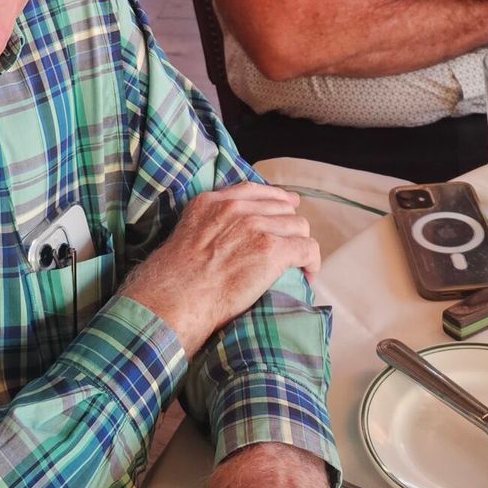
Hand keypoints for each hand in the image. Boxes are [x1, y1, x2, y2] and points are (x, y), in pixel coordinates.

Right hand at [118, 182, 317, 355]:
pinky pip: (307, 248)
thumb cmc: (175, 280)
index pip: (256, 190)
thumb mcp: (186, 234)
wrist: (176, 297)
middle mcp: (237, 208)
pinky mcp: (272, 250)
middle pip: (282, 207)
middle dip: (288, 227)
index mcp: (213, 202)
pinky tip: (308, 275)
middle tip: (289, 247)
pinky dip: (312, 263)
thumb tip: (228, 238)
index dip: (276, 200)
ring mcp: (256, 227)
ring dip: (300, 245)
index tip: (286, 210)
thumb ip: (209, 224)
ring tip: (299, 265)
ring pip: (298, 226)